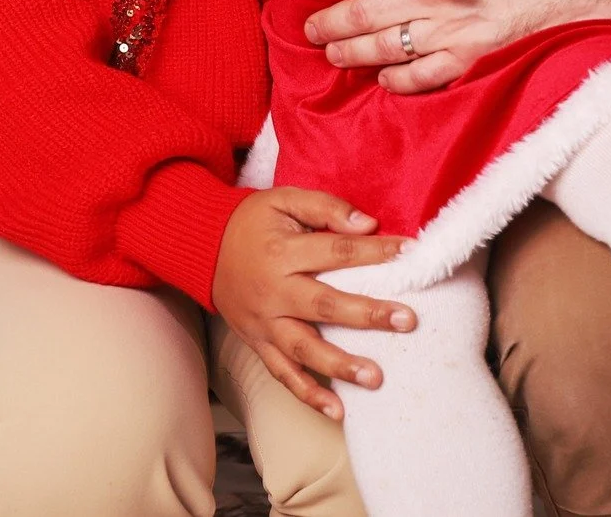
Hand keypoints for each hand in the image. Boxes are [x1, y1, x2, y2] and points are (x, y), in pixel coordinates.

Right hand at [211, 187, 416, 418]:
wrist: (201, 248)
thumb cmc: (251, 222)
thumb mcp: (283, 199)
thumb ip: (325, 207)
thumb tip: (367, 224)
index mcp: (282, 251)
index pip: (337, 251)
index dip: (375, 251)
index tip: (410, 253)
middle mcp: (274, 291)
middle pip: (325, 305)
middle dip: (368, 314)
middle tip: (406, 320)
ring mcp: (265, 323)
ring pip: (305, 350)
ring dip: (341, 366)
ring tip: (375, 377)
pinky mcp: (258, 344)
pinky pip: (283, 374)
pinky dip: (309, 395)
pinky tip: (338, 411)